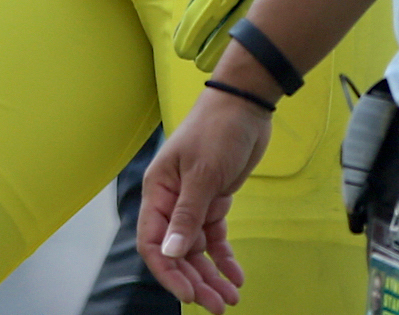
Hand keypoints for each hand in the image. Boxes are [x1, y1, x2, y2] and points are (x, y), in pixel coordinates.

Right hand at [140, 89, 271, 309]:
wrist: (246, 105)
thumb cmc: (217, 131)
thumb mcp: (202, 174)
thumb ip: (187, 216)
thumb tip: (170, 254)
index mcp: (158, 192)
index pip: (152, 243)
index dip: (167, 272)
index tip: (188, 295)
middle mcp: (171, 202)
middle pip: (176, 253)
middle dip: (195, 282)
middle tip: (218, 306)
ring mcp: (194, 204)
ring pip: (197, 250)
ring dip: (211, 276)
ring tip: (231, 300)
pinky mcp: (215, 202)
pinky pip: (215, 238)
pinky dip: (224, 258)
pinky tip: (236, 276)